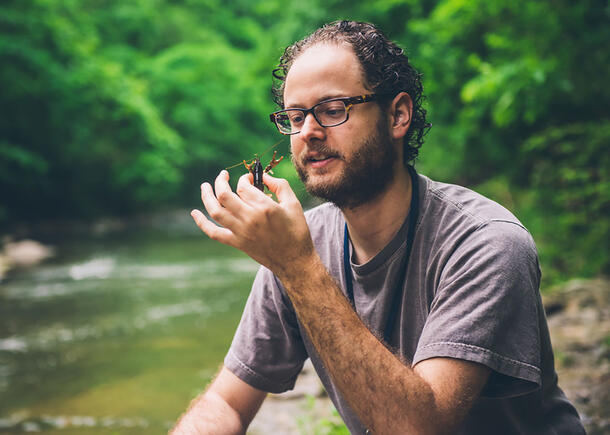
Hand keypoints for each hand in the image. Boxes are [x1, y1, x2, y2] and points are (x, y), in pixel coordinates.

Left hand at [191, 170, 314, 277]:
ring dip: (206, 196)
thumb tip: (264, 176)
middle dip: (221, 180)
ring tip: (204, 186)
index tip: (249, 178)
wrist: (294, 261)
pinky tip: (194, 213)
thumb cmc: (296, 231)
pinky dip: (202, 223)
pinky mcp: (237, 243)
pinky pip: (214, 232)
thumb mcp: (293, 204)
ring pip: (215, 211)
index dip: (244, 178)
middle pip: (224, 194)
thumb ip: (279, 185)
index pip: (244, 186)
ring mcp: (241, 232)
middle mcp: (250, 219)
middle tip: (223, 174)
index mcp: (265, 207)